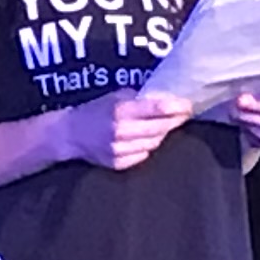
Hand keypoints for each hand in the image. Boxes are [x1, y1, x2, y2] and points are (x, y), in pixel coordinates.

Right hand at [70, 89, 193, 171]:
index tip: (188, 106)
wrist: (70, 134)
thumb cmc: (95, 111)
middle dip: (174, 121)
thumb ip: (139, 99)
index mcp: (121, 111)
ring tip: (161, 126)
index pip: (158, 109)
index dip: (177, 107)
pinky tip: (143, 140)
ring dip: (160, 134)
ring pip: (154, 143)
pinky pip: (143, 156)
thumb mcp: (115, 96)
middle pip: (161, 128)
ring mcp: (119, 150)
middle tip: (183, 115)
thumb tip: (165, 100)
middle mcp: (121, 131)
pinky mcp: (118, 163)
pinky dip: (146, 147)